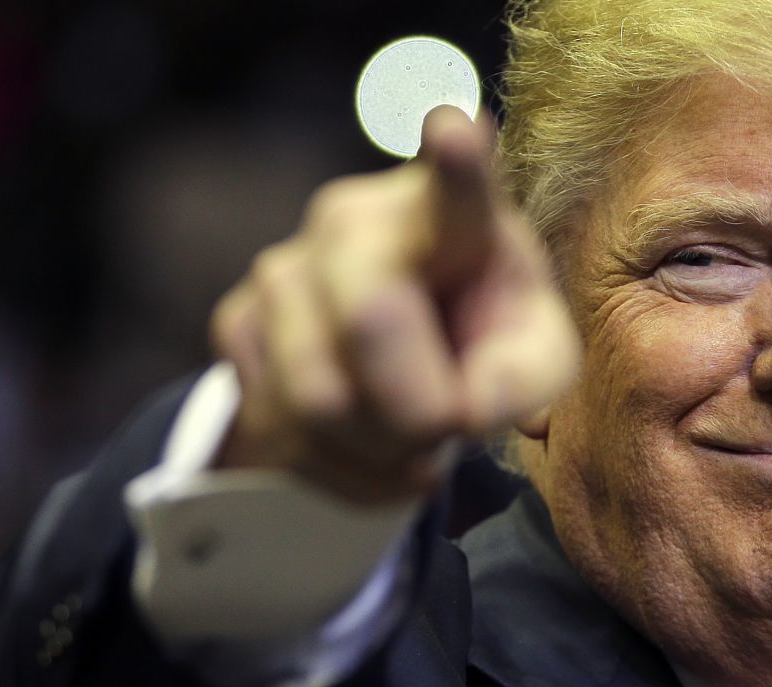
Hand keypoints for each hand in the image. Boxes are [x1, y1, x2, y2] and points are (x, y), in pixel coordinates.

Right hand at [210, 106, 578, 503]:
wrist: (402, 355)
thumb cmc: (483, 337)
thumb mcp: (534, 358)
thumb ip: (525, 378)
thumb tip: (461, 407)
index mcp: (451, 215)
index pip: (454, 185)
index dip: (456, 160)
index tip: (457, 128)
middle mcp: (354, 219)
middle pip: (370, 324)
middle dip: (416, 408)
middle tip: (446, 427)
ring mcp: (285, 266)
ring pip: (317, 399)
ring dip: (378, 451)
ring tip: (410, 438)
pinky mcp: (237, 321)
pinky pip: (279, 433)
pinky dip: (339, 472)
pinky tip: (368, 446)